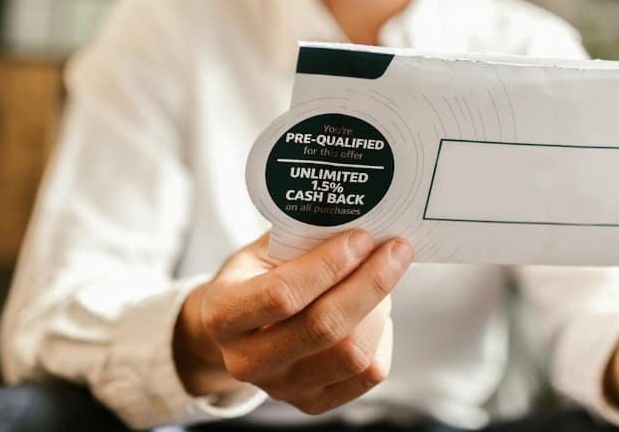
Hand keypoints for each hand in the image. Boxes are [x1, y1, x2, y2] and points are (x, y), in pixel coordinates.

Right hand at [173, 230, 413, 413]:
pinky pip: (367, 374)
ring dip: (378, 308)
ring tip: (382, 277)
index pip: (281, 295)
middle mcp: (247, 361)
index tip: (360, 237)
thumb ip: (300, 236)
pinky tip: (376, 311)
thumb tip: (359, 215)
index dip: (328, 265)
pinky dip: (382, 337)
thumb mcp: (261, 251)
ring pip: (351, 354)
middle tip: (395, 250)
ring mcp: (281, 388)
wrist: (237, 331)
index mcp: (224, 315)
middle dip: (369, 283)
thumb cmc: (255, 278)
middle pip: (323, 327)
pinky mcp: (312, 402)